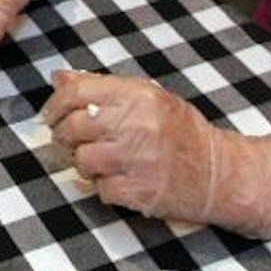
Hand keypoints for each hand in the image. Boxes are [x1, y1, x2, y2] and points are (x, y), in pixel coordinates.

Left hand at [42, 71, 270, 237]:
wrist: (220, 172)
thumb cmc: (181, 133)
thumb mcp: (148, 98)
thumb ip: (102, 87)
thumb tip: (59, 77)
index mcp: (138, 95)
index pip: (77, 91)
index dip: (55, 104)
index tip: (50, 115)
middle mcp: (137, 125)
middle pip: (74, 128)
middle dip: (64, 136)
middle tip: (70, 141)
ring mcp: (139, 160)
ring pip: (83, 161)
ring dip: (84, 164)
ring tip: (100, 162)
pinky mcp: (142, 192)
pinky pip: (101, 190)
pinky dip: (105, 188)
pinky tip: (120, 181)